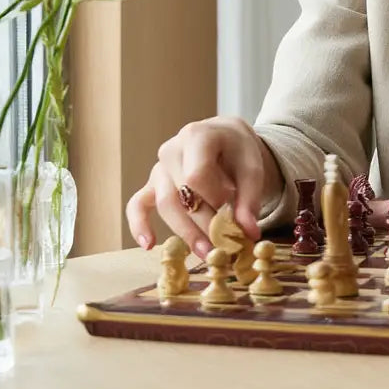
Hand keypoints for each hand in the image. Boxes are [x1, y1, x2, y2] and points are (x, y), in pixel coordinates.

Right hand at [125, 115, 281, 256]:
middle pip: (181, 193)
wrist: (225, 138)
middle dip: (203, 222)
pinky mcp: (151, 185)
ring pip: (164, 204)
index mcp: (197, 136)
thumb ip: (250, 198)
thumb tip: (249, 232)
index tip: (231, 209)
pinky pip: (137, 205)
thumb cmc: (237, 150)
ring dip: (184, 231)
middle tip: (223, 246)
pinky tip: (148, 244)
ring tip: (204, 252)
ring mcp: (158, 168)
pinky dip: (139, 225)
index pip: (197, 174)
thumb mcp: (252, 166)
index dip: (213, 197)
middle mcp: (172, 150)